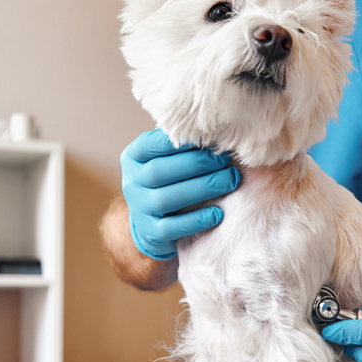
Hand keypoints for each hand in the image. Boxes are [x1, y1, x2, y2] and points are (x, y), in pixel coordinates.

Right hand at [121, 128, 239, 259]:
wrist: (152, 223)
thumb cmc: (169, 181)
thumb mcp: (167, 159)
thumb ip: (181, 145)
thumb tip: (216, 129)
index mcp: (134, 156)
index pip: (151, 144)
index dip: (179, 142)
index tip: (209, 138)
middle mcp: (131, 182)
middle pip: (159, 171)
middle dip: (196, 164)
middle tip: (225, 162)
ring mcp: (138, 209)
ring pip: (165, 199)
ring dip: (201, 189)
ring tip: (229, 182)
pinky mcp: (150, 232)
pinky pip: (171, 228)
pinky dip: (195, 220)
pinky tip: (217, 213)